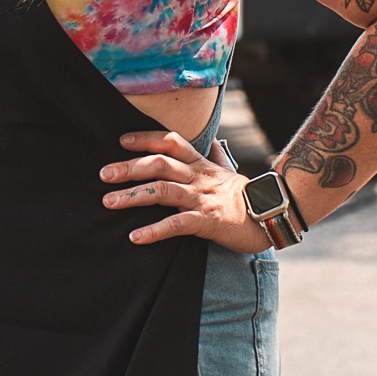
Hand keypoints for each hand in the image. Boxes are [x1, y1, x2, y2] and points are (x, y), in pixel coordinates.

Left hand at [100, 130, 270, 254]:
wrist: (273, 216)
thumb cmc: (246, 196)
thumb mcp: (228, 172)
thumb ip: (215, 157)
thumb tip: (212, 142)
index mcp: (201, 164)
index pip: (171, 142)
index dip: (145, 139)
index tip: (122, 141)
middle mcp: (198, 177)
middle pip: (159, 163)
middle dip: (129, 167)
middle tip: (103, 174)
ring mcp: (202, 198)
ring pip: (163, 190)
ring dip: (132, 196)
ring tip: (108, 202)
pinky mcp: (208, 221)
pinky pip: (177, 224)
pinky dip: (154, 230)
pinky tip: (135, 236)